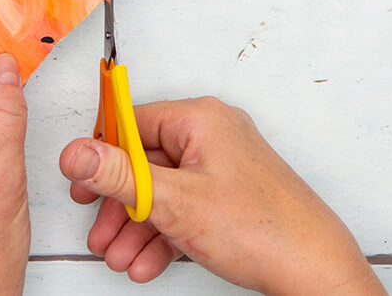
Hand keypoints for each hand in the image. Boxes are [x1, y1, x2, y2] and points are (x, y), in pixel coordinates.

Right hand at [59, 97, 386, 295]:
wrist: (315, 272)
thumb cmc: (261, 229)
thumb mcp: (172, 201)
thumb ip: (118, 175)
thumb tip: (76, 152)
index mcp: (199, 119)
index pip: (131, 124)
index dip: (101, 156)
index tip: (81, 184)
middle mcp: (212, 135)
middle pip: (144, 162)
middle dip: (119, 205)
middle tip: (99, 232)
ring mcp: (222, 165)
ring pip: (162, 190)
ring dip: (136, 227)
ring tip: (120, 256)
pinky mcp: (230, 193)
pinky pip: (184, 206)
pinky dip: (163, 233)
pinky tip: (147, 262)